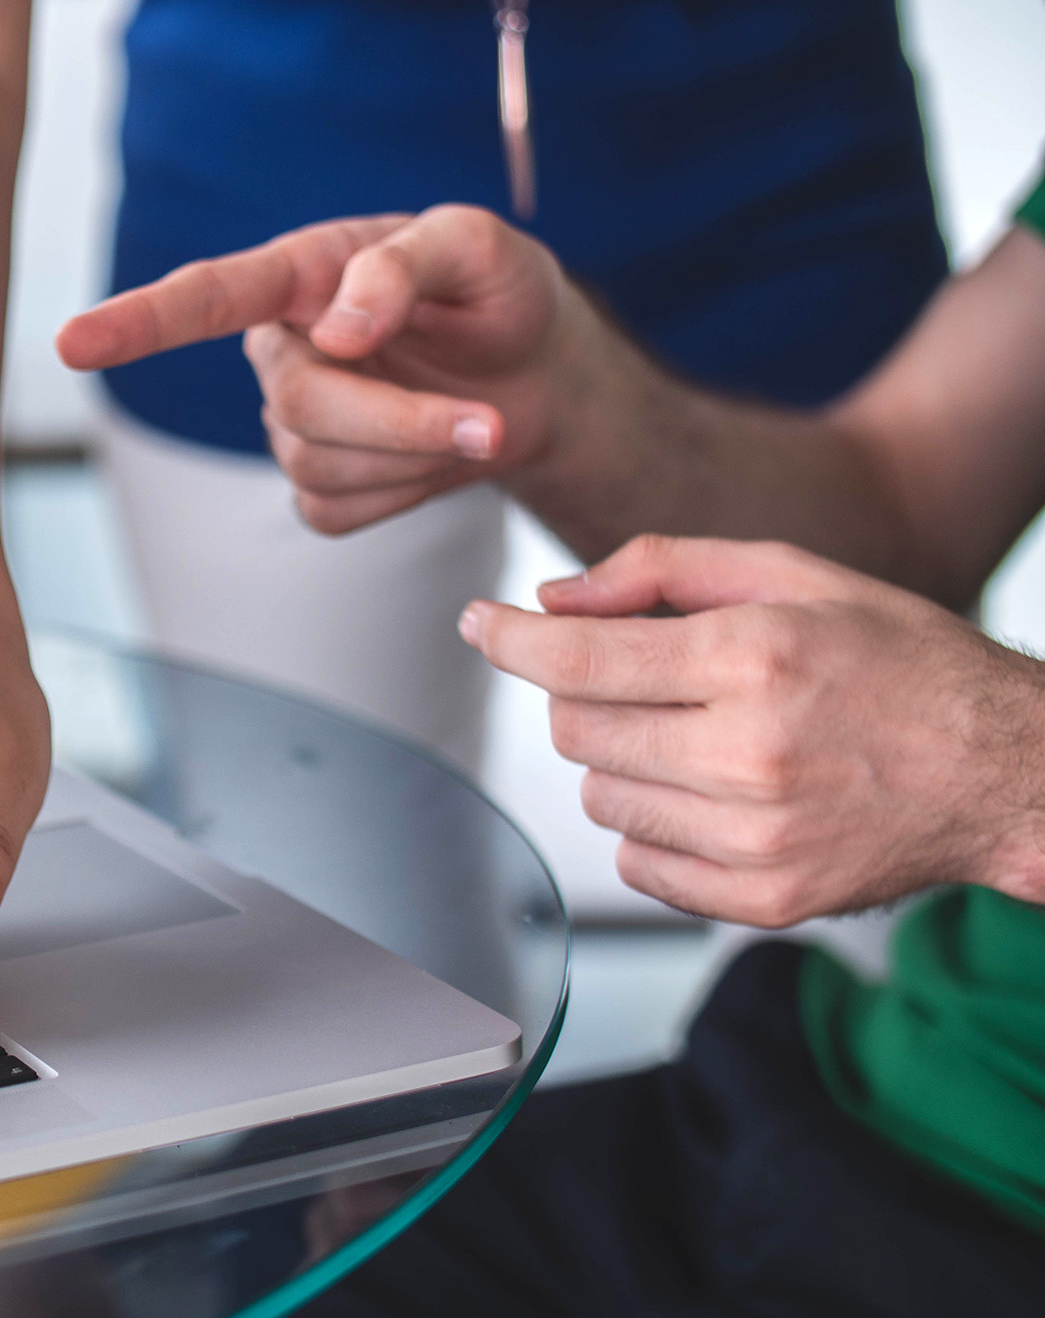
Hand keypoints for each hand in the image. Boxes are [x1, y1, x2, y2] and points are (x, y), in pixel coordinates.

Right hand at [57, 206, 574, 532]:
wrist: (539, 378)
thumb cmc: (499, 295)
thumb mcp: (478, 248)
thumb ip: (404, 265)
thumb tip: (336, 330)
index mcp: (301, 274)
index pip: (205, 297)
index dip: (136, 323)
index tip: (71, 344)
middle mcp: (282, 348)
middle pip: (298, 405)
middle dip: (398, 422)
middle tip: (489, 422)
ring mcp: (295, 422)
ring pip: (318, 466)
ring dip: (414, 456)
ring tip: (477, 421)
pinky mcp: (320, 485)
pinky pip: (336, 512)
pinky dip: (403, 496)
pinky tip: (432, 459)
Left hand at [461, 535, 1044, 924]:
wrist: (1006, 771)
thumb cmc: (900, 662)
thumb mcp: (793, 575)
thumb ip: (660, 569)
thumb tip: (552, 601)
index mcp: (754, 660)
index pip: (577, 660)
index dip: (510, 640)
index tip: (480, 624)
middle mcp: (749, 754)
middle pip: (575, 729)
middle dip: (585, 694)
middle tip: (646, 678)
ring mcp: (755, 839)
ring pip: (598, 797)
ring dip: (621, 761)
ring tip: (699, 736)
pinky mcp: (763, 901)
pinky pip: (637, 864)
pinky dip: (651, 827)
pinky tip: (712, 794)